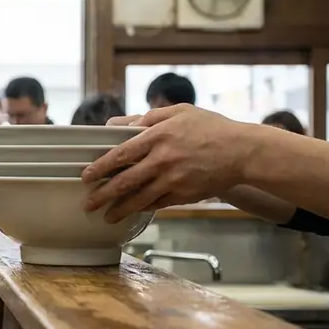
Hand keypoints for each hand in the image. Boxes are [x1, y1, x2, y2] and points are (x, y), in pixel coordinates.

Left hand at [81, 104, 256, 221]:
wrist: (242, 151)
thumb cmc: (210, 128)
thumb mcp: (179, 112)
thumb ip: (146, 117)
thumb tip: (115, 124)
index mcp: (158, 136)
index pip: (120, 154)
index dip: (100, 167)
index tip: (86, 176)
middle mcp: (163, 160)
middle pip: (125, 181)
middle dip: (103, 195)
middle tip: (88, 203)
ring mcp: (174, 179)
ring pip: (139, 199)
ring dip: (120, 209)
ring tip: (107, 216)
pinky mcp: (184, 194)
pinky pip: (157, 204)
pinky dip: (143, 209)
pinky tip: (133, 212)